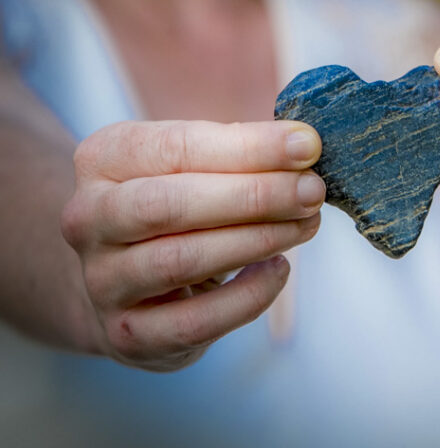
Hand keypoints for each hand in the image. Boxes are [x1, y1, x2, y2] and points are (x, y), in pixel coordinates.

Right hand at [61, 118, 323, 370]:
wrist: (122, 275)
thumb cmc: (175, 199)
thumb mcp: (191, 161)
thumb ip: (240, 151)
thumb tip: (303, 146)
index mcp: (103, 158)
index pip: (180, 145)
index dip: (249, 146)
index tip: (306, 145)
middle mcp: (88, 218)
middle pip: (172, 204)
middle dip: (255, 195)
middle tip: (312, 189)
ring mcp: (101, 280)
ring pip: (182, 260)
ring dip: (257, 240)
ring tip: (306, 223)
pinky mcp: (125, 335)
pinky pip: (195, 321)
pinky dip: (247, 296)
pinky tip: (279, 269)